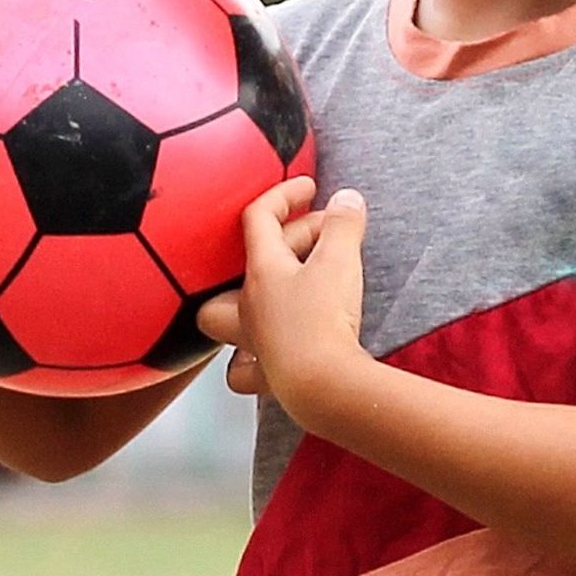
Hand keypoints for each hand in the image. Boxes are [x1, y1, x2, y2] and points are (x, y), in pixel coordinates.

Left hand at [192, 178, 367, 411]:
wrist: (323, 387)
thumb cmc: (324, 322)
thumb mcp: (341, 262)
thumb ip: (344, 226)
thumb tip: (347, 199)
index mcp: (261, 271)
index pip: (257, 218)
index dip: (282, 194)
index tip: (310, 187)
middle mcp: (248, 305)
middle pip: (256, 259)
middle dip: (293, 238)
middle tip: (331, 234)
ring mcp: (254, 342)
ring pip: (228, 315)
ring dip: (251, 297)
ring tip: (285, 286)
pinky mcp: (268, 376)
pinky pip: (245, 367)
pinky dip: (250, 358)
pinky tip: (267, 353)